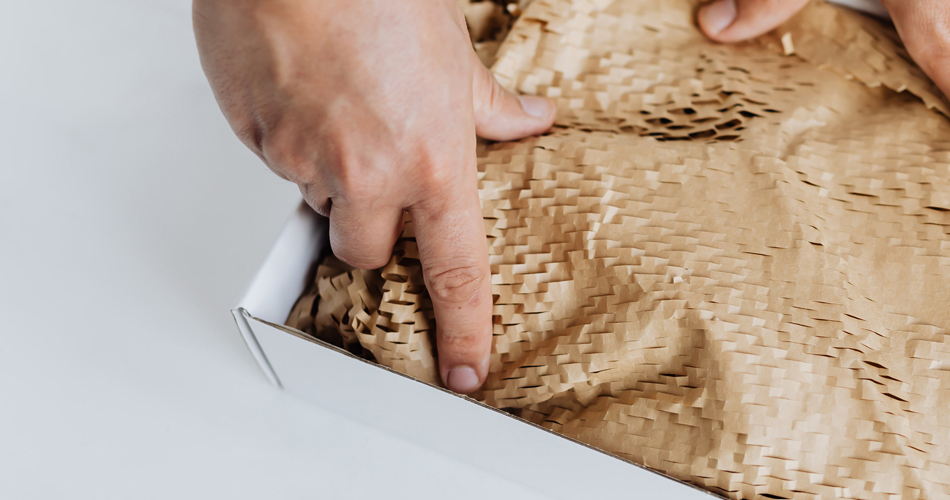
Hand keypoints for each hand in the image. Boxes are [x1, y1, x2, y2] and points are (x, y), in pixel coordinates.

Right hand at [194, 0, 554, 392]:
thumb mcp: (455, 54)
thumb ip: (490, 105)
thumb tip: (531, 120)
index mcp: (433, 164)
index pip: (456, 270)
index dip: (464, 326)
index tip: (464, 370)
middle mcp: (370, 176)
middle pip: (368, 252)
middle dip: (369, 229)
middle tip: (374, 175)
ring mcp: (305, 161)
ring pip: (316, 202)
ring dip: (327, 176)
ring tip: (338, 107)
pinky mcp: (256, 140)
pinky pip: (273, 161)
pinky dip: (288, 137)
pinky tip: (302, 89)